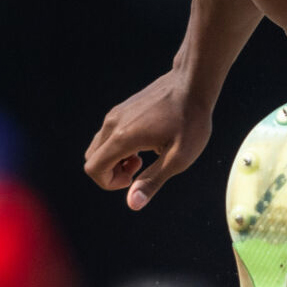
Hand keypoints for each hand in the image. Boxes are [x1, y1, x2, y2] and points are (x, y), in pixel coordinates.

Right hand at [84, 72, 212, 209]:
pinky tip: (147, 143)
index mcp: (123, 137)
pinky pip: (109, 135)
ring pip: (100, 147)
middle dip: (112, 173)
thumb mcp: (179, 157)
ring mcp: (116, 113)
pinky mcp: (123, 108)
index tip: (137, 178)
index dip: (110, 184)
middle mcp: (113, 123)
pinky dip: (120, 147)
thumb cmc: (191, 120)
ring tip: (147, 156)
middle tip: (142, 168)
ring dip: (116, 160)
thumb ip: (153, 180)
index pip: (94, 169)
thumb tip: (133, 204)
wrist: (194, 83)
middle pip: (92, 159)